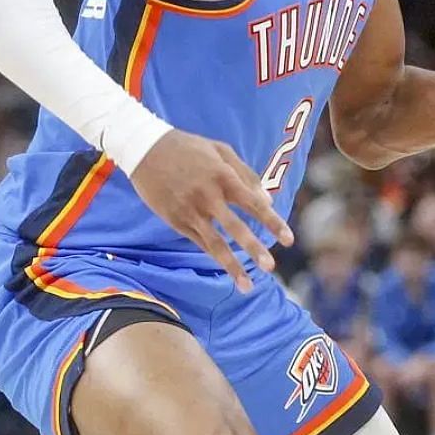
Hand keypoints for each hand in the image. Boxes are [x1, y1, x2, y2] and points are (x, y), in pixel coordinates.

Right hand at [128, 130, 292, 292]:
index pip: (254, 204)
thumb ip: (247, 174)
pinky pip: (199, 241)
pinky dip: (215, 256)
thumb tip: (268, 200)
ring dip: (232, 266)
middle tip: (271, 267)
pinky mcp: (174, 220)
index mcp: (223, 176)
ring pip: (214, 243)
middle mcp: (207, 196)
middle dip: (253, 248)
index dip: (273, 222)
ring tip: (248, 286)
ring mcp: (189, 210)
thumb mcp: (221, 150)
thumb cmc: (189, 148)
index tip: (290, 241)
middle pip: (235, 227)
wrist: (144, 149)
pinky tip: (229, 269)